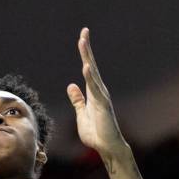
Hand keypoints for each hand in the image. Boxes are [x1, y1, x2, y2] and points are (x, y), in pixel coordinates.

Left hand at [67, 28, 126, 157]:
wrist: (107, 147)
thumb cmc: (96, 132)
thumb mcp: (81, 113)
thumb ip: (77, 100)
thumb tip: (71, 85)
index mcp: (93, 92)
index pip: (88, 68)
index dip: (84, 53)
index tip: (82, 37)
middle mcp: (99, 91)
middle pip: (91, 65)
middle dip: (86, 49)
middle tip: (84, 32)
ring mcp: (102, 97)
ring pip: (93, 73)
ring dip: (88, 57)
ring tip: (83, 42)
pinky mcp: (103, 105)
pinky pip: (95, 89)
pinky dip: (90, 78)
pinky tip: (86, 67)